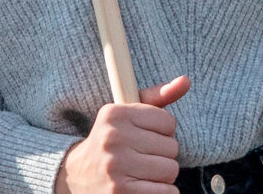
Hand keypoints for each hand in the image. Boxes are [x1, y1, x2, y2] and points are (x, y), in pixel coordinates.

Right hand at [55, 76, 190, 193]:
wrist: (76, 176)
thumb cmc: (111, 143)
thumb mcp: (126, 116)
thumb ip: (156, 98)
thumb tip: (186, 81)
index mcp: (114, 114)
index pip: (168, 121)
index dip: (162, 132)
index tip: (145, 137)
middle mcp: (113, 137)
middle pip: (172, 147)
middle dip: (163, 155)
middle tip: (141, 158)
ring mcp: (116, 166)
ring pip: (171, 170)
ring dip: (162, 176)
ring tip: (142, 173)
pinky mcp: (121, 192)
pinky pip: (168, 192)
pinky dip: (162, 192)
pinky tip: (144, 188)